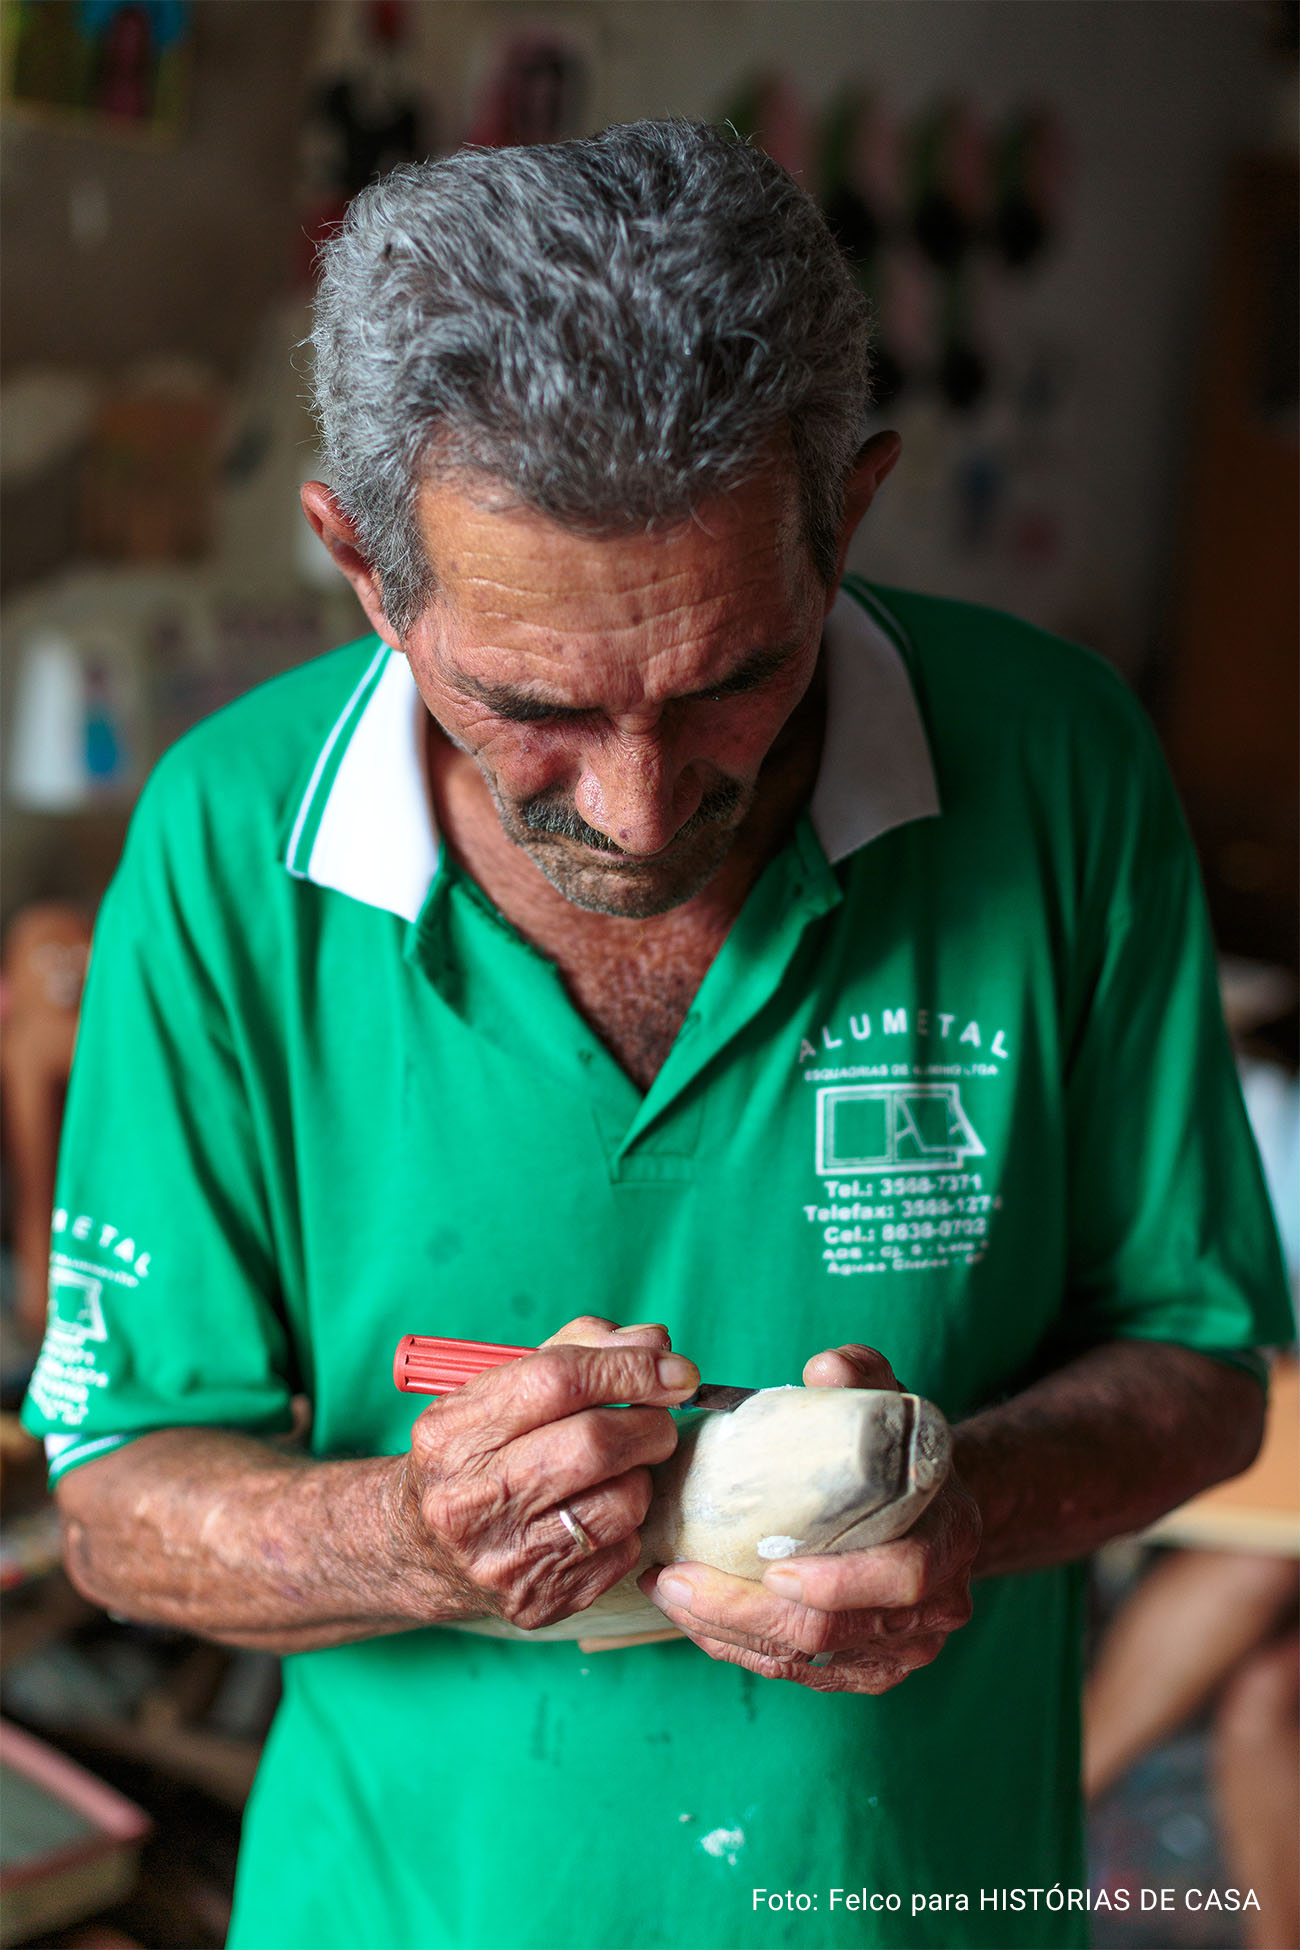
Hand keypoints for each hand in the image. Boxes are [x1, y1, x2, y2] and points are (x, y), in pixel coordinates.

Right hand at [391, 1316, 695, 1629]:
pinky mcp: (538, 1602)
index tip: (674, 1367)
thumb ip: (575, 1353)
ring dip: (641, 1474)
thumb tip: (656, 1341)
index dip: (629, 1368)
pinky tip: (599, 1510)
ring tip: (621, 1467)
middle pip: (594, 1443)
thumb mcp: (497, 1391)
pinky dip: (627, 1522)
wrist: (422, 1550)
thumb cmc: (475, 1454)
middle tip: (660, 1417)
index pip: (558, 1381)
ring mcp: (503, 1558)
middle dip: (649, 1423)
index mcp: (452, 1432)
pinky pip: (621, 1550)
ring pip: (620, 1502)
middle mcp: (469, 1498)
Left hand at [638, 1345, 980, 1691]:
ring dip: (727, 1631)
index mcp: (947, 1538)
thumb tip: (825, 1369)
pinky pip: (794, 1671)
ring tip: (666, 1590)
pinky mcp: (864, 1669)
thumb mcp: (893, 1402)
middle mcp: (932, 1608)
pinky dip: (738, 1647)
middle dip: (746, 1611)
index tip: (777, 1570)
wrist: (937, 1511)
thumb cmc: (901, 1453)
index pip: (903, 1576)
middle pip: (833, 1630)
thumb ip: (863, 1375)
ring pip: (803, 1659)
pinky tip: (692, 1617)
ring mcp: (899, 1649)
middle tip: (675, 1578)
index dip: (842, 1582)